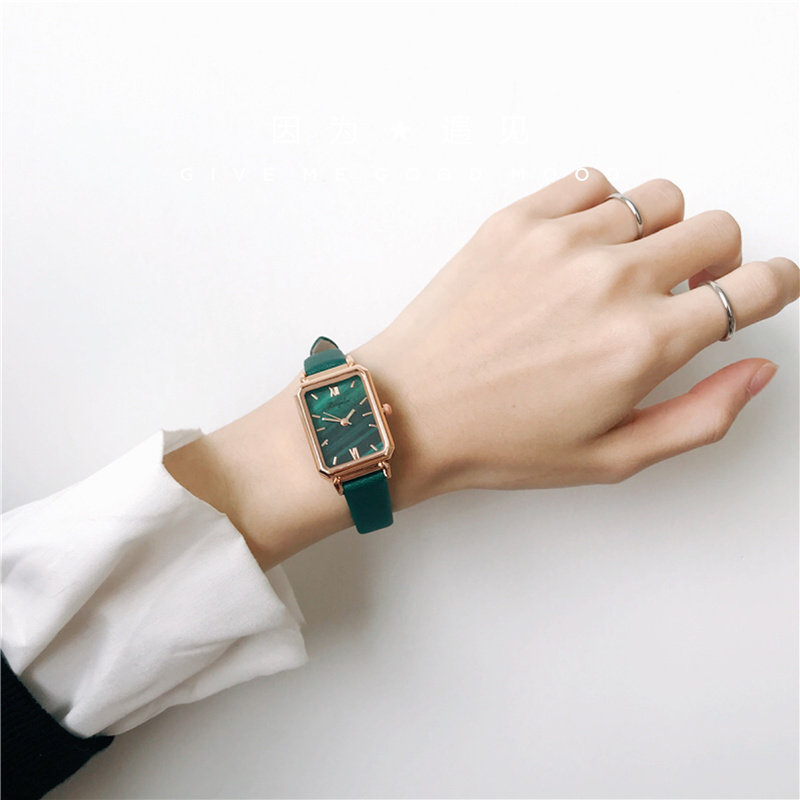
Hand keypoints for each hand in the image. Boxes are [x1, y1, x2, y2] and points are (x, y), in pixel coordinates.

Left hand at [165, 168, 798, 568]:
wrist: (409, 410)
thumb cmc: (499, 440)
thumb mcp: (613, 457)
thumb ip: (702, 415)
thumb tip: (756, 368)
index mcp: (643, 343)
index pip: (754, 286)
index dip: (774, 285)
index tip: (765, 288)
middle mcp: (611, 279)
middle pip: (716, 229)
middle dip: (718, 261)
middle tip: (685, 290)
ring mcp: (562, 240)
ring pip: (660, 198)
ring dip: (661, 232)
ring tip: (627, 271)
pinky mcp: (518, 220)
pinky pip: (593, 183)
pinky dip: (602, 209)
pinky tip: (581, 249)